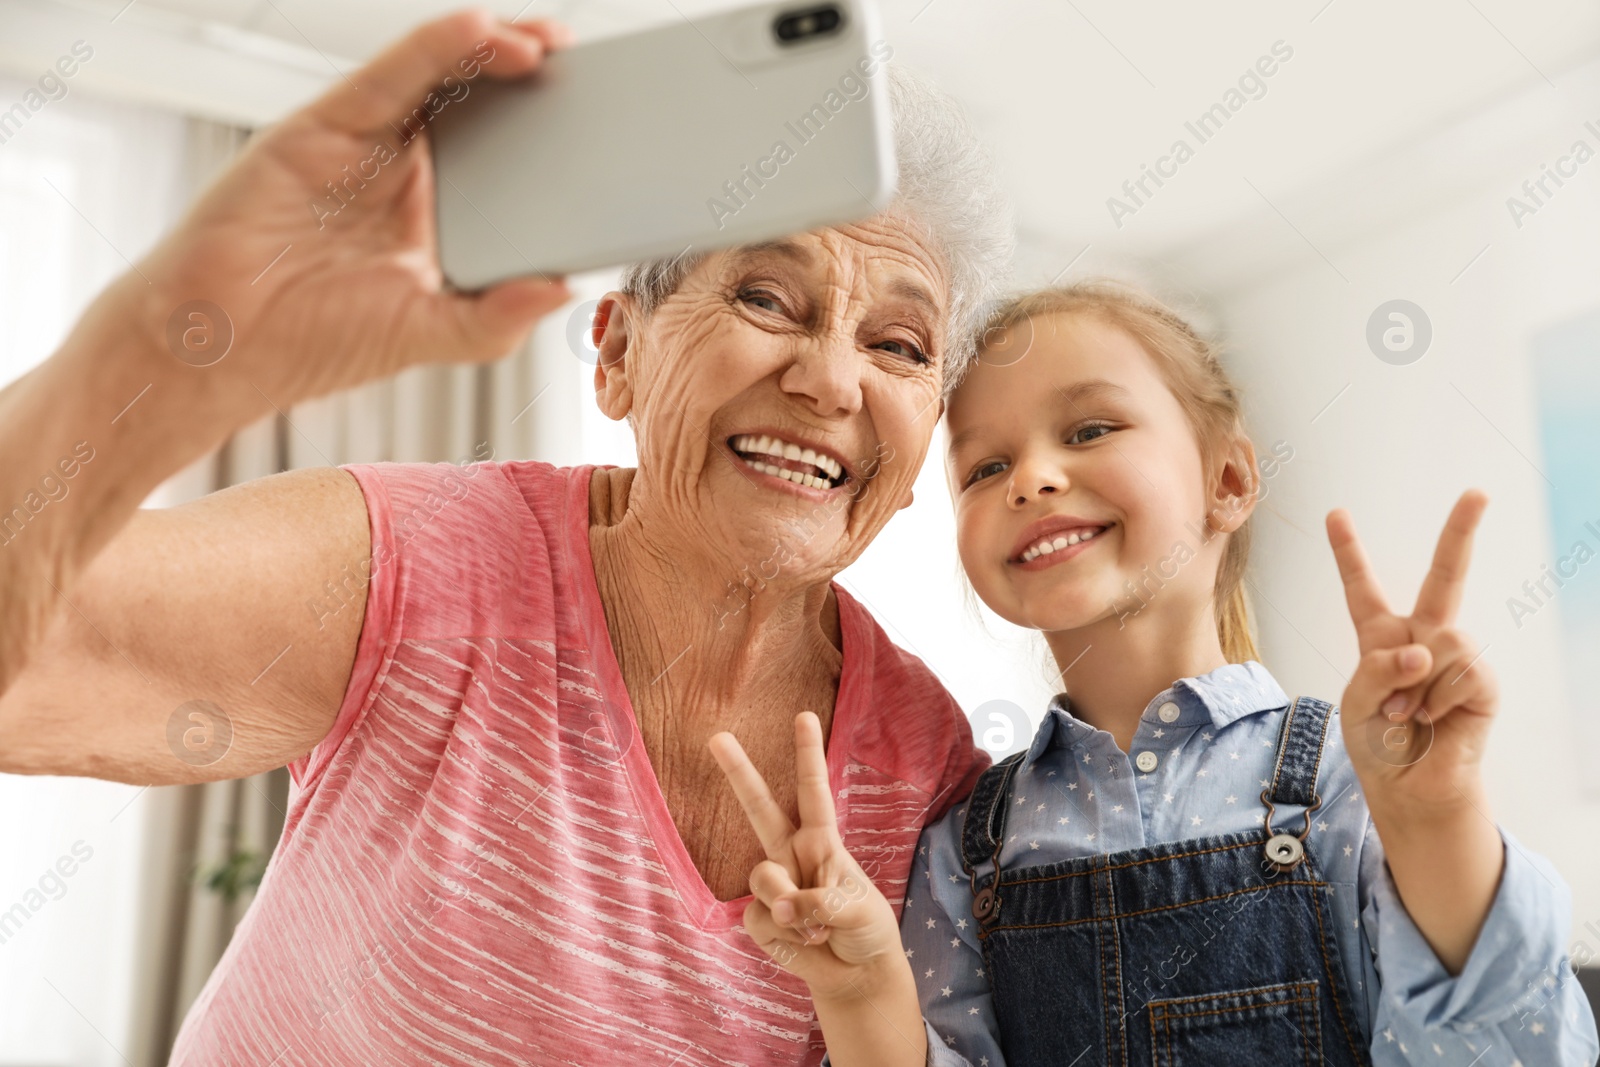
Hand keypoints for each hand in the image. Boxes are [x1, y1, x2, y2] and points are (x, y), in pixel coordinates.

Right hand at [124, 9, 572, 405]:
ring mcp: (363, 144)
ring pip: (438, 75)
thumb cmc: (313, 342)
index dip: (546, 130)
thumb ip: (497, 315)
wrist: (222, 349)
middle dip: (531, 75)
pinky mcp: (323, 126)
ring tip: (545, 45)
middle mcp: (401, 170)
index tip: (599, 120)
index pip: (502, 154)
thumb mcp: (430, 334)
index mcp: (433, 213)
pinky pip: (390, 74)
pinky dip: (435, 47)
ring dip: (494, 48)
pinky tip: (479, 31)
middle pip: (477, 102)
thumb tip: (565, 288)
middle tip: (584, 63)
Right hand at [708, 712, 908, 1002]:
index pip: (813, 792)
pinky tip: (804, 943)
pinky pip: (757, 918)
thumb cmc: (866, 929)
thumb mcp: (859, 909)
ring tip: (815, 928)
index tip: (803, 716)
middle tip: (716, 736)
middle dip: (739, 772)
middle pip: (759, 807)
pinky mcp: (759, 918)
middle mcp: (792, 853)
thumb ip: (820, 901)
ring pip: (763, 877)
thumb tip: (782, 906)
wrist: (856, 974)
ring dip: (787, 906)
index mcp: (823, 840)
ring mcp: (773, 884)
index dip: (807, 754)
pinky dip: (784, 936)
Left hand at [1326, 489, 1498, 812]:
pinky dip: (1436, 698)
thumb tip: (1422, 650)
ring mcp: (1455, 658)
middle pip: (1443, 577)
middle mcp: (1422, 639)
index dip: (1349, 552)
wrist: (1409, 790)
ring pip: (1439, 639)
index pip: (1362, 588)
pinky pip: (1459, 670)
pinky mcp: (1481, 684)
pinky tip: (1430, 719)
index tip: (1336, 514)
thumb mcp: (1356, 704)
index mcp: (1380, 638)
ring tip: (1405, 713)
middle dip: (1461, 532)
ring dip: (1413, 684)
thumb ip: (1376, 670)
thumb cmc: (1377, 744)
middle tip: (1478, 492)